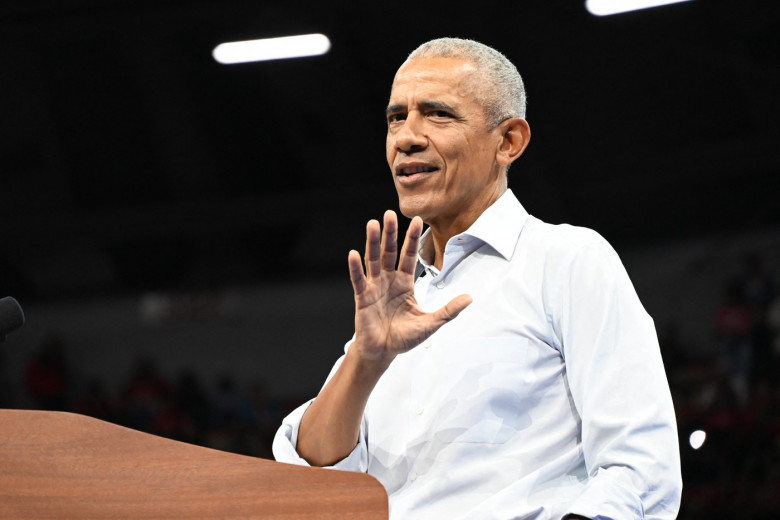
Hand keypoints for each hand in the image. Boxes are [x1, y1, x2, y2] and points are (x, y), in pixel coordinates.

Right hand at [347, 210, 471, 365]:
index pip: (409, 256)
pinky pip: (358, 280)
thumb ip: (448, 310)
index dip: (412, 239)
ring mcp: (374, 287)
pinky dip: (356, 268)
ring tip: (372, 224)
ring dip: (372, 242)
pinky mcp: (362, 298)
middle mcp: (388, 280)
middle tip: (390, 213)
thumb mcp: (431, 323)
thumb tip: (469, 298)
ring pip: (373, 260)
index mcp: (405, 283)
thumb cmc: (405, 337)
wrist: (383, 352)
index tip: (416, 220)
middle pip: (390, 252)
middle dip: (390, 233)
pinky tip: (354, 254)